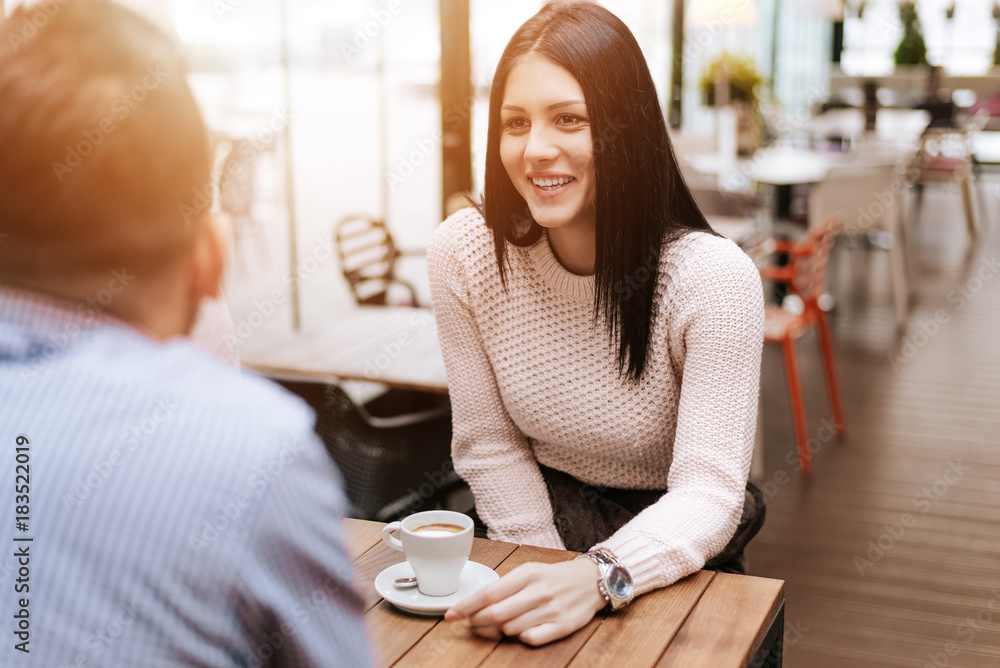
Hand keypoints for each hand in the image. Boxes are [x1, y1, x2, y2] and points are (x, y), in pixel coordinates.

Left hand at [444, 558, 606, 645]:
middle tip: (472, 622)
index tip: (450, 615)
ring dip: (501, 629)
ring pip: (511, 629)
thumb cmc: (553, 577)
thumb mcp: (529, 571)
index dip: (466, 606)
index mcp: (527, 574)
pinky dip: (522, 637)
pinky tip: (524, 628)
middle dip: (478, 621)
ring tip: (505, 621)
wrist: (590, 581)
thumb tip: (476, 605)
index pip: (489, 593)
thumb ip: (506, 586)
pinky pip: (530, 638)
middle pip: (496, 614)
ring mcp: (551, 610)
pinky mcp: (562, 626)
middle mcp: (539, 591)